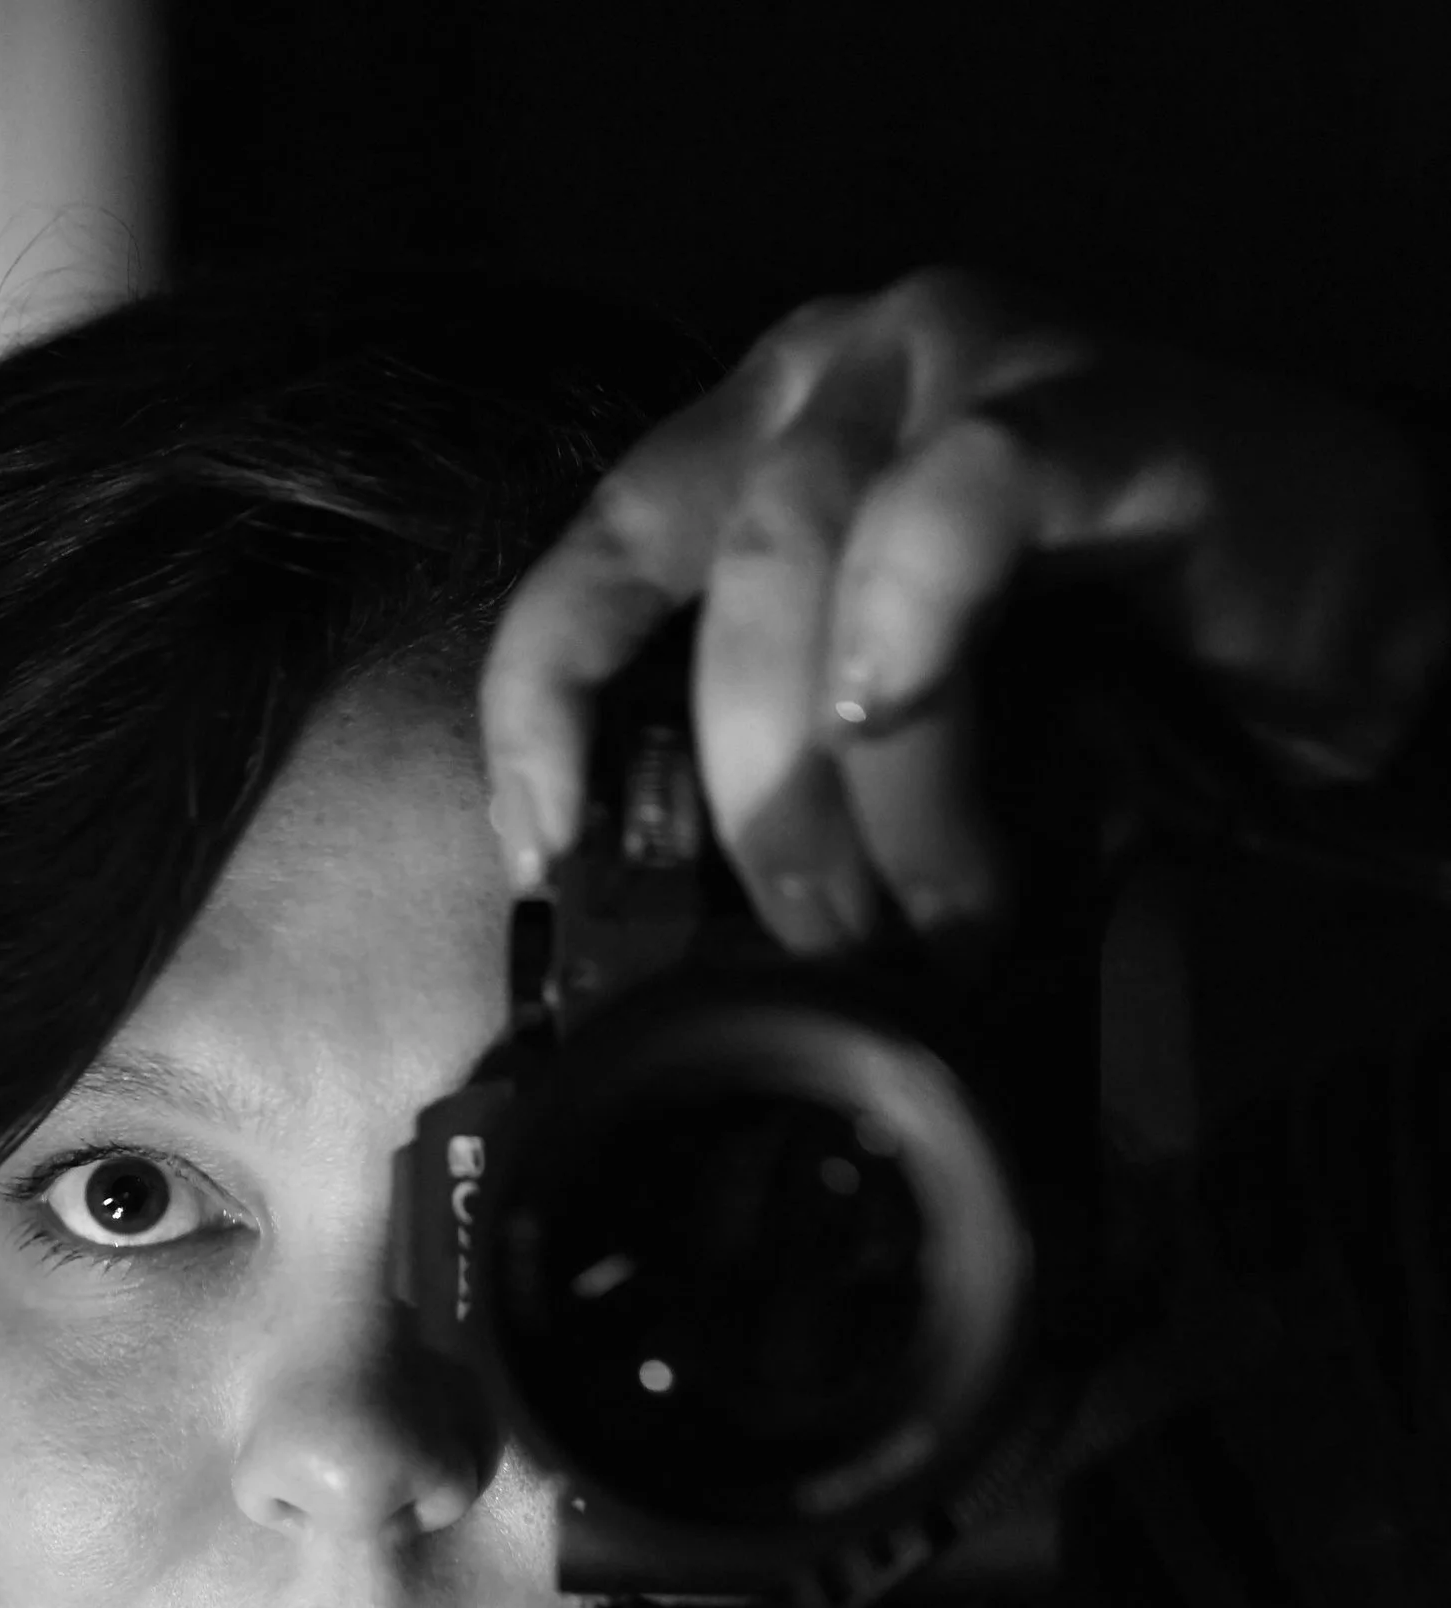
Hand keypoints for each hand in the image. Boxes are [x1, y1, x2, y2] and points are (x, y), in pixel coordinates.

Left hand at [479, 266, 1450, 959]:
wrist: (1357, 631)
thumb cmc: (1129, 685)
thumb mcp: (915, 745)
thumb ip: (801, 780)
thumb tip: (697, 936)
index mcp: (769, 449)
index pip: (593, 567)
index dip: (548, 719)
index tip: (555, 863)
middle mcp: (846, 378)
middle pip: (711, 594)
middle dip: (753, 805)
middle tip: (831, 941)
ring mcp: (965, 367)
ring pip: (812, 565)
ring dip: (859, 778)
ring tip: (936, 902)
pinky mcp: (1095, 405)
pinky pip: (953, 506)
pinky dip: (915, 634)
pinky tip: (922, 724)